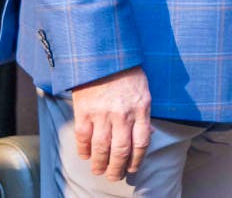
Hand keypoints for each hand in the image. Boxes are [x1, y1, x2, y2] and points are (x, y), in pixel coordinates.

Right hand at [71, 66, 151, 180]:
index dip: (136, 159)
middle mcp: (123, 114)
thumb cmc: (127, 73)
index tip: (132, 168)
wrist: (103, 56)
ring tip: (99, 171)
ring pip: (101, 147)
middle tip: (114, 176)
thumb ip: (144, 113)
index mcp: (141, 108)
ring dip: (100, 163)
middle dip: (117, 168)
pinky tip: (85, 155)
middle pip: (121, 150)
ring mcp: (102, 113)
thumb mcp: (144, 91)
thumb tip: (148, 134)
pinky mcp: (84, 111)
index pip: (141, 142)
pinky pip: (83, 137)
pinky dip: (84, 150)